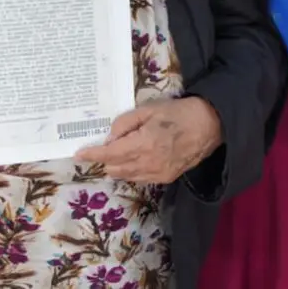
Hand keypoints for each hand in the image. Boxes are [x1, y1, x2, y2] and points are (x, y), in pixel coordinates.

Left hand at [75, 97, 221, 183]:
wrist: (209, 126)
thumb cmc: (177, 113)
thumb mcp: (148, 109)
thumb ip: (125, 123)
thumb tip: (109, 138)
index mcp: (143, 144)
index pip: (110, 155)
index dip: (92, 155)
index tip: (78, 154)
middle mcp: (149, 164)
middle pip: (115, 168)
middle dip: (104, 159)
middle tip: (101, 146)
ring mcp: (158, 174)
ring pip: (126, 176)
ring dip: (117, 166)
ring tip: (118, 151)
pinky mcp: (166, 178)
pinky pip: (140, 179)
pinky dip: (131, 170)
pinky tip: (133, 158)